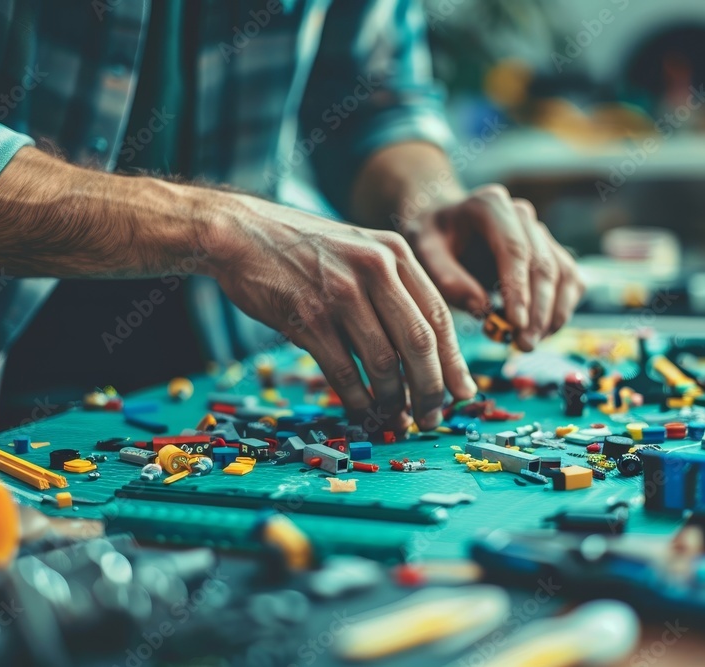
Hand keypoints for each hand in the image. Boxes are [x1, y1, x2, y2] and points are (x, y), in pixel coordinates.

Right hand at [208, 194, 477, 431]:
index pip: (439, 315)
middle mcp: (374, 269)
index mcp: (395, 252)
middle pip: (419, 342)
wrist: (241, 233)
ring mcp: (341, 293)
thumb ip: (393, 288)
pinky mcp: (308, 317)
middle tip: (433, 417)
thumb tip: (424, 353)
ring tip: (395, 416)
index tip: (463, 392)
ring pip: (384, 362)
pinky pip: (345, 371)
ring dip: (393, 399)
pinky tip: (364, 411)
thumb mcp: (360, 250)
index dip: (454, 361)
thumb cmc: (303, 250)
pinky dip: (358, 399)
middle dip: (431, 388)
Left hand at [399, 185, 583, 350]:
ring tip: (529, 343)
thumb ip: (446, 278)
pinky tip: (540, 332)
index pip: (514, 249)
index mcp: (490, 205)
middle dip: (537, 310)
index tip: (516, 323)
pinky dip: (560, 309)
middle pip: (543, 264)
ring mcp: (540, 232)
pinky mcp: (551, 252)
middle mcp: (521, 215)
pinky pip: (569, 280)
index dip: (519, 288)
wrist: (443, 227)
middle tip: (524, 345)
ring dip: (552, 314)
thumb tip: (481, 307)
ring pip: (563, 273)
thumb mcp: (423, 252)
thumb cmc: (432, 240)